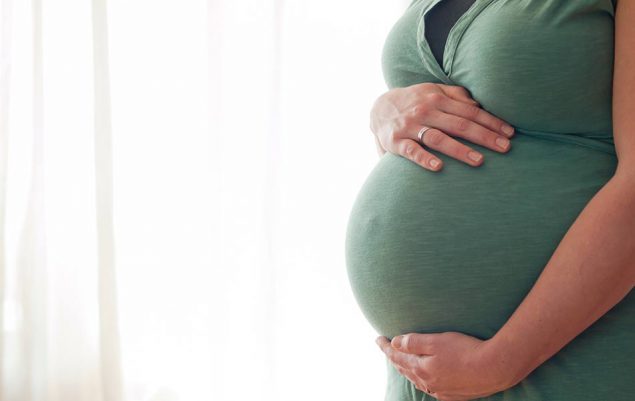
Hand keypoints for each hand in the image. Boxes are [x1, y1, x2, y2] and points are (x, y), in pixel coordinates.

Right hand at [370, 83, 515, 170]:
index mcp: (437, 99)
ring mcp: (410, 127)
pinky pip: (411, 151)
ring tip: (479, 161)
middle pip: (460, 124)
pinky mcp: (395, 142)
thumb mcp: (433, 91)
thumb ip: (456, 95)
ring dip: (460, 149)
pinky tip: (439, 167)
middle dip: (485, 136)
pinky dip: (424, 158)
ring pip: (438, 138)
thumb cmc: (413, 102)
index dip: (491, 122)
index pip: (470, 111)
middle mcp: (425, 111)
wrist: (377, 108)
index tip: (510, 133)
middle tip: (505, 148)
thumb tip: (480, 104)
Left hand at [375, 332, 517, 400]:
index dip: (386, 346)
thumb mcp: (436, 341)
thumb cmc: (466, 350)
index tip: (378, 338)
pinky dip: (422, 381)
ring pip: (417, 380)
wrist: (494, 369)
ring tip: (400, 362)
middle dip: (393, 357)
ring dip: (406, 370)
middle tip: (385, 347)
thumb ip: (413, 342)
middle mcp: (428, 382)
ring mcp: (441, 391)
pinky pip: (431, 388)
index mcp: (421, 368)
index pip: (397, 356)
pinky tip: (425, 379)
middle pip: (405, 369)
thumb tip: (394, 343)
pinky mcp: (454, 395)